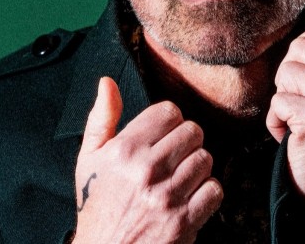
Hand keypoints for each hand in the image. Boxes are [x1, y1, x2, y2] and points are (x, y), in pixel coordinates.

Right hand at [72, 77, 222, 243]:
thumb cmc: (96, 206)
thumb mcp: (89, 160)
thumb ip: (101, 118)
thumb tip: (107, 82)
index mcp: (124, 150)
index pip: (169, 111)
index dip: (169, 122)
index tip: (163, 136)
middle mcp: (146, 170)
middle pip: (192, 131)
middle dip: (186, 142)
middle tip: (174, 157)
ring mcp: (167, 197)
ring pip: (206, 159)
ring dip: (197, 168)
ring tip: (180, 178)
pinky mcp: (184, 222)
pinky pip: (215, 190)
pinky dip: (207, 194)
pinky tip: (190, 198)